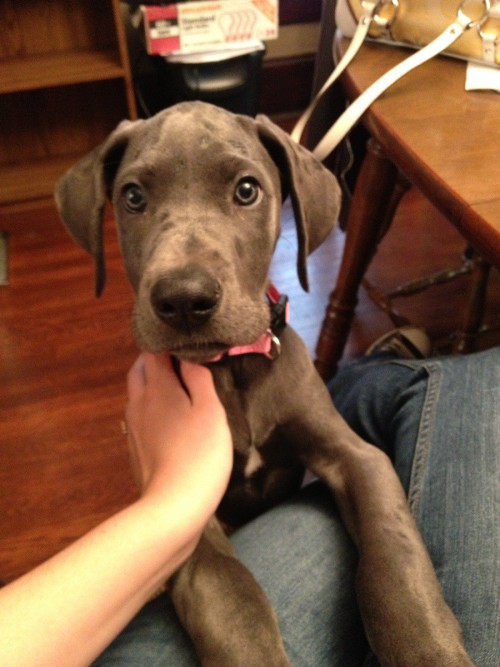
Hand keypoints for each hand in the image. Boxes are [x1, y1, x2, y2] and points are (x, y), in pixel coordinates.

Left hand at [125, 353, 232, 531]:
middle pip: (139, 369)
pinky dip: (151, 408)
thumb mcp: (211, 410)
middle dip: (156, 360)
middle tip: (182, 363)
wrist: (173, 507)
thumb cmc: (200, 453)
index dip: (169, 344)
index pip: (153, 351)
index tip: (188, 346)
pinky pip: (139, 416)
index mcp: (157, 387)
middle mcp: (138, 402)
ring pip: (137, 393)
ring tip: (178, 389)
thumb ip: (200, 378)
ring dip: (152, 384)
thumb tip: (191, 356)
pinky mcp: (135, 448)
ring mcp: (133, 427)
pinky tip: (170, 420)